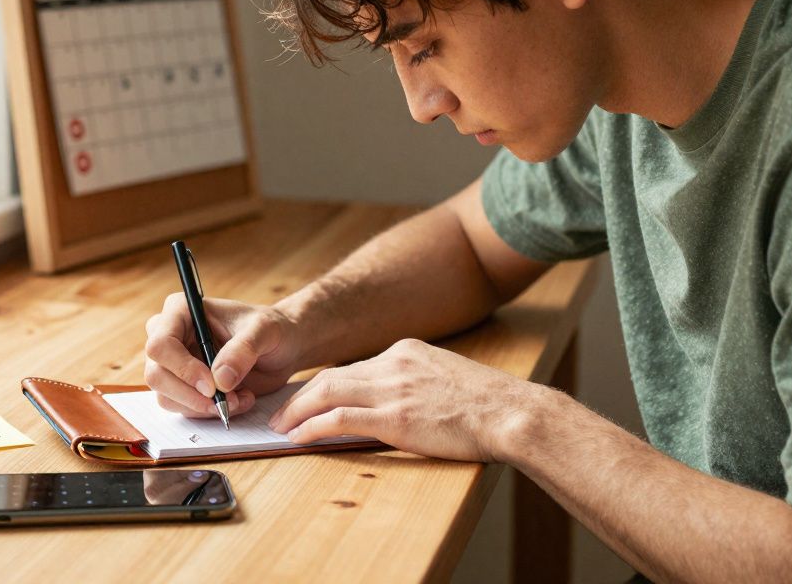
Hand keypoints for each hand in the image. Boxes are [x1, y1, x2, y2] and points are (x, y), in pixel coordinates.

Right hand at [144, 293, 300, 417]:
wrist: (281, 348)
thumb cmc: (271, 329)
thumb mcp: (264, 331)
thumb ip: (243, 350)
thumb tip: (220, 380)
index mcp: (181, 311)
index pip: (160, 344)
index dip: (182, 369)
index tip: (212, 386)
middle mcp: (171, 336)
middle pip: (156, 375)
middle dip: (191, 395)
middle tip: (225, 402)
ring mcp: (174, 364)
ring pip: (167, 396)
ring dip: (203, 407)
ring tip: (239, 398)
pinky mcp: (184, 386)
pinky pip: (183, 408)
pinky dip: (209, 412)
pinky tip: (237, 400)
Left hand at [268, 338, 538, 462]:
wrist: (511, 412)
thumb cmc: (490, 406)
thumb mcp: (448, 379)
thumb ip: (419, 383)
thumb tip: (402, 403)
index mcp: (407, 351)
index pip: (354, 368)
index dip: (326, 385)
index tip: (308, 397)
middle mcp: (394, 363)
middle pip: (331, 376)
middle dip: (300, 396)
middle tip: (280, 412)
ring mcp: (392, 389)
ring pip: (327, 392)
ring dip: (296, 411)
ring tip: (280, 427)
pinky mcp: (394, 418)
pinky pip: (339, 418)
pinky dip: (312, 427)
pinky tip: (299, 439)